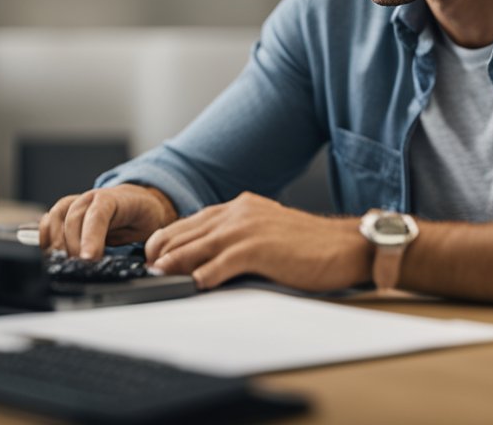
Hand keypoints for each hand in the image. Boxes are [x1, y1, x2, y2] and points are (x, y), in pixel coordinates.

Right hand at [39, 184, 176, 259]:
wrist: (137, 202)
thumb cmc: (141, 215)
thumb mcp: (147, 227)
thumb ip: (136, 241)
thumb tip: (129, 264)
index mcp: (112, 198)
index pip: (98, 214)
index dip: (91, 237)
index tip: (88, 258)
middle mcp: (90, 198)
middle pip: (73, 219)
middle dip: (74, 246)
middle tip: (79, 267)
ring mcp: (76, 203)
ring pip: (57, 217)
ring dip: (57, 242)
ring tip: (64, 262)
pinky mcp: (66, 213)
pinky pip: (49, 220)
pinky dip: (45, 236)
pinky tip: (49, 251)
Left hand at [144, 192, 371, 290]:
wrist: (345, 246)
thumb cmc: (310, 245)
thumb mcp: (267, 231)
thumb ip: (239, 238)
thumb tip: (207, 259)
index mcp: (241, 207)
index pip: (192, 221)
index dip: (168, 238)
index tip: (153, 255)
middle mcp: (240, 212)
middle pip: (187, 231)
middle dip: (162, 251)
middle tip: (147, 269)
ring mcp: (248, 229)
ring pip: (197, 247)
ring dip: (174, 264)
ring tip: (158, 277)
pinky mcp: (258, 249)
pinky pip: (220, 264)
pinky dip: (202, 275)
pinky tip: (193, 286)